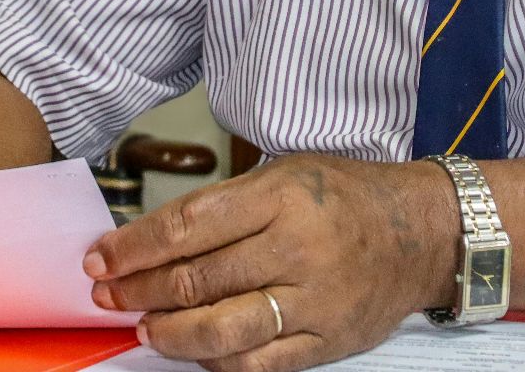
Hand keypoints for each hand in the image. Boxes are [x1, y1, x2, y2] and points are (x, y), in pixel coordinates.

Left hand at [83, 154, 458, 371]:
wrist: (422, 232)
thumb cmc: (347, 196)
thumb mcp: (287, 172)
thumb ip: (225, 204)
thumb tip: (153, 239)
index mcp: (282, 196)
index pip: (188, 226)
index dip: (135, 247)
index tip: (102, 258)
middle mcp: (297, 248)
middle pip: (196, 279)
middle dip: (139, 290)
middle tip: (108, 294)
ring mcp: (314, 300)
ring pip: (221, 330)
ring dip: (169, 333)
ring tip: (144, 326)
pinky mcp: (327, 340)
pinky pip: (259, 363)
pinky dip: (217, 361)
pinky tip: (194, 350)